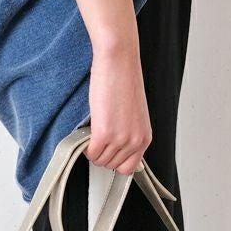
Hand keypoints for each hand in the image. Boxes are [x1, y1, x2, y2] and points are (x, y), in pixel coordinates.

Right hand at [83, 44, 151, 174]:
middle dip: (102, 155)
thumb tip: (115, 150)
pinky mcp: (104, 133)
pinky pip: (91, 152)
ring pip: (100, 160)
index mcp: (144, 138)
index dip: (115, 162)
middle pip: (112, 166)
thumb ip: (129, 136)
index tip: (109, 154)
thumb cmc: (125, 82)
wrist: (119, 62)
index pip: (128, 168)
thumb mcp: (134, 116)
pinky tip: (87, 133)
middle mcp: (134, 142)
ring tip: (93, 133)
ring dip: (93, 150)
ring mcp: (119, 139)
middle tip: (98, 139)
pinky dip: (85, 146)